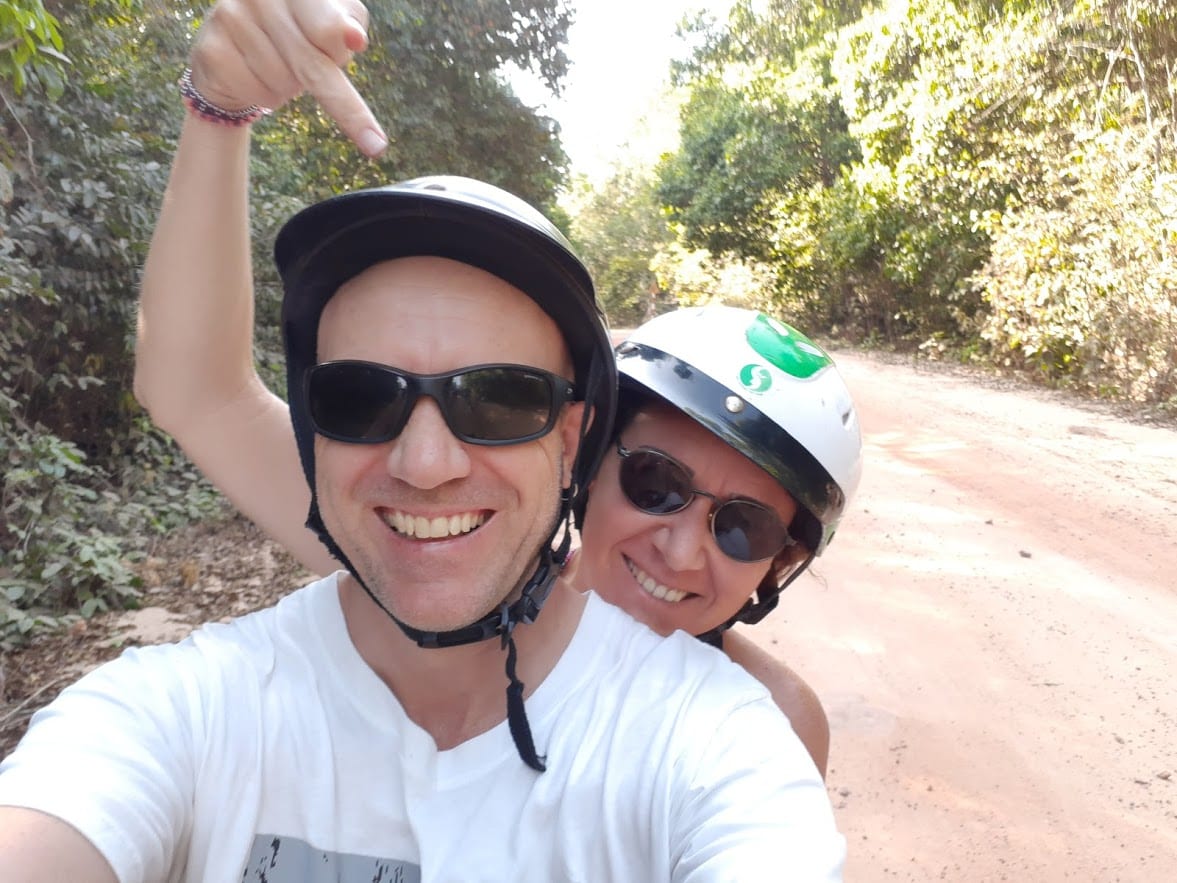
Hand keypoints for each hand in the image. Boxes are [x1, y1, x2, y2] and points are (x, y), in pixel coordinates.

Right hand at [189, 0, 386, 156]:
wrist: (232, 45)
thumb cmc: (297, 32)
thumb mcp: (330, 21)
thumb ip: (348, 24)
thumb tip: (355, 38)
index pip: (328, 28)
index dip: (340, 50)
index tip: (356, 49)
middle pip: (311, 64)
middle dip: (347, 109)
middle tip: (377, 146)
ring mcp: (230, 16)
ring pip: (285, 82)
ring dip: (290, 87)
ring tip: (277, 66)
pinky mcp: (211, 48)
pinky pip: (258, 94)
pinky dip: (266, 96)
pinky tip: (255, 74)